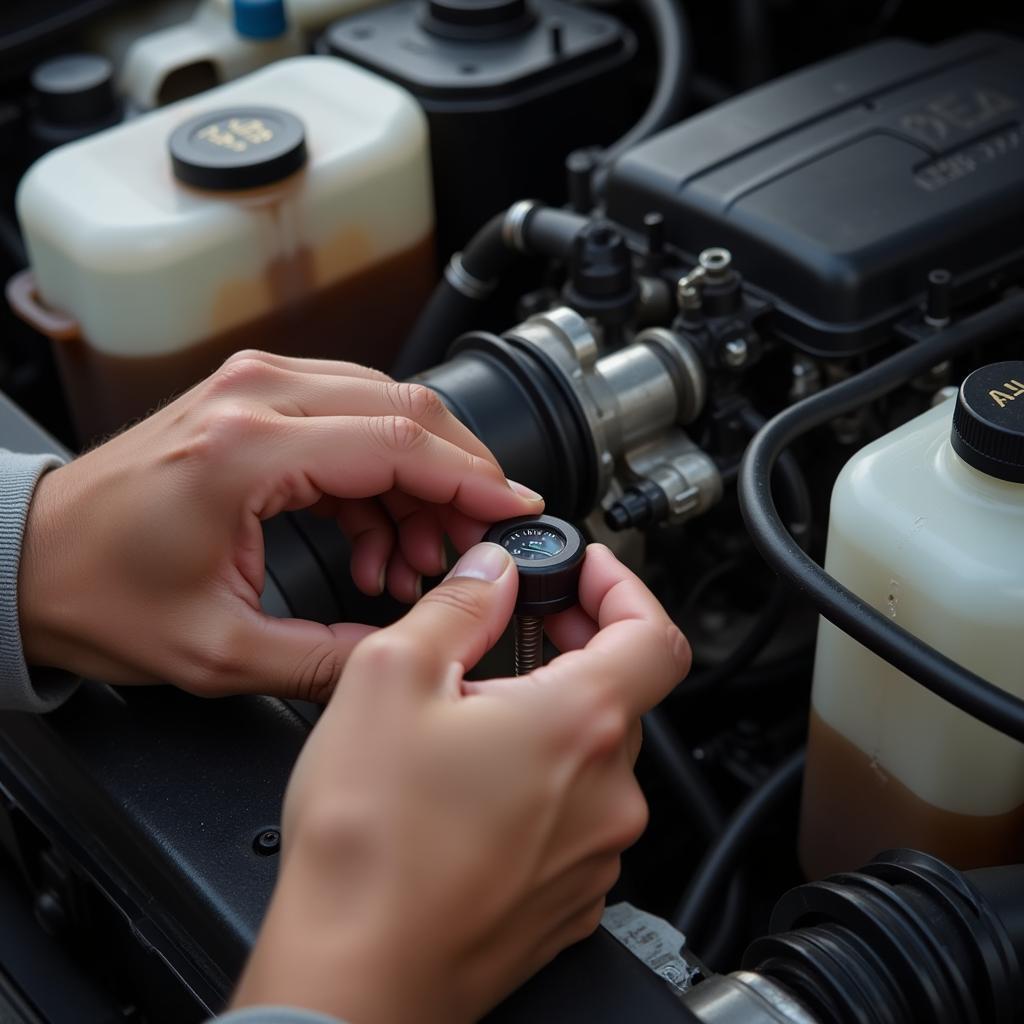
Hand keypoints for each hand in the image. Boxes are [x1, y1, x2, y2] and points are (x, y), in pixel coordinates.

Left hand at [17, 351, 542, 698]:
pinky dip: (380, 477)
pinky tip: (376, 541)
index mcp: (247, 451)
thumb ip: (332, 658)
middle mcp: (256, 399)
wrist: (30, 562)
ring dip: (419, 484)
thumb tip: (410, 649)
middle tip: (471, 548)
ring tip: (411, 563)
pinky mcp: (253, 402)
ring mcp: (254, 390)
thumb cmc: (100, 595)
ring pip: (385, 411)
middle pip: (407, 411)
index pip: (401, 443)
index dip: (474, 481)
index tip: (517, 511)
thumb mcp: (223, 651)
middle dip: (458, 481)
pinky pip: (350, 422)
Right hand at [231, 542, 689, 1023]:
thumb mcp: (390, 678)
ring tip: (472, 719)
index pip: (655, 633)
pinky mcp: (569, 898)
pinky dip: (540, 784)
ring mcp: (594, 855)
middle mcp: (608, 795)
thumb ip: (457, 606)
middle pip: (620, 692)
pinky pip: (574, 818)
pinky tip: (473, 790)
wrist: (355, 981)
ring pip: (592, 757)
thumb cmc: (370, 847)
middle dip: (571, 649)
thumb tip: (490, 574)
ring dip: (547, 720)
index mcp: (580, 725)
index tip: (584, 574)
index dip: (624, 586)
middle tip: (509, 636)